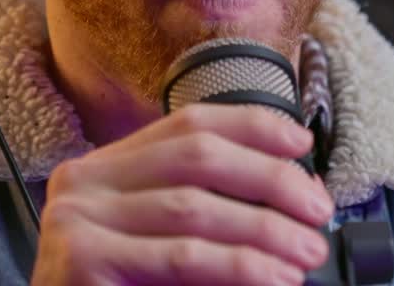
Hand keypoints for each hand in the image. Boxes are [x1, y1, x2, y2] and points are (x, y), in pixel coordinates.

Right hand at [29, 103, 333, 285]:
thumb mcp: (155, 242)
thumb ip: (199, 213)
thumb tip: (290, 197)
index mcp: (102, 167)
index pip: (186, 124)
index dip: (250, 125)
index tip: (301, 142)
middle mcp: (83, 182)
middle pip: (196, 156)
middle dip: (269, 179)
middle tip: (317, 209)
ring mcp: (76, 219)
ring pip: (194, 208)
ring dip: (264, 229)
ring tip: (306, 251)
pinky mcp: (81, 260)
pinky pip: (180, 257)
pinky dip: (238, 267)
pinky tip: (274, 278)